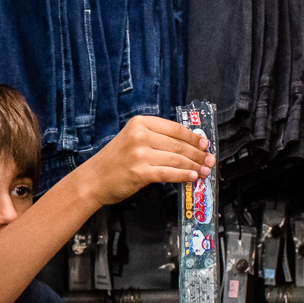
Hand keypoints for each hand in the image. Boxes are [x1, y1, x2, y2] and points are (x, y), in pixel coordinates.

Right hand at [73, 115, 212, 205]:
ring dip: (194, 166)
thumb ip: (156, 138)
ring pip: (177, 159)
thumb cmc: (115, 161)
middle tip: (210, 160)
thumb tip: (188, 145)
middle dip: (198, 153)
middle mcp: (140, 135)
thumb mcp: (133, 139)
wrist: (93, 179)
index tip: (205, 144)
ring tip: (204, 171)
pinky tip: (192, 177)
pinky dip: (183, 175)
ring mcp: (139, 154)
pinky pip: (169, 173)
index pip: (175, 128)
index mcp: (140, 123)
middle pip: (178, 144)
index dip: (194, 137)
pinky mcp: (140, 172)